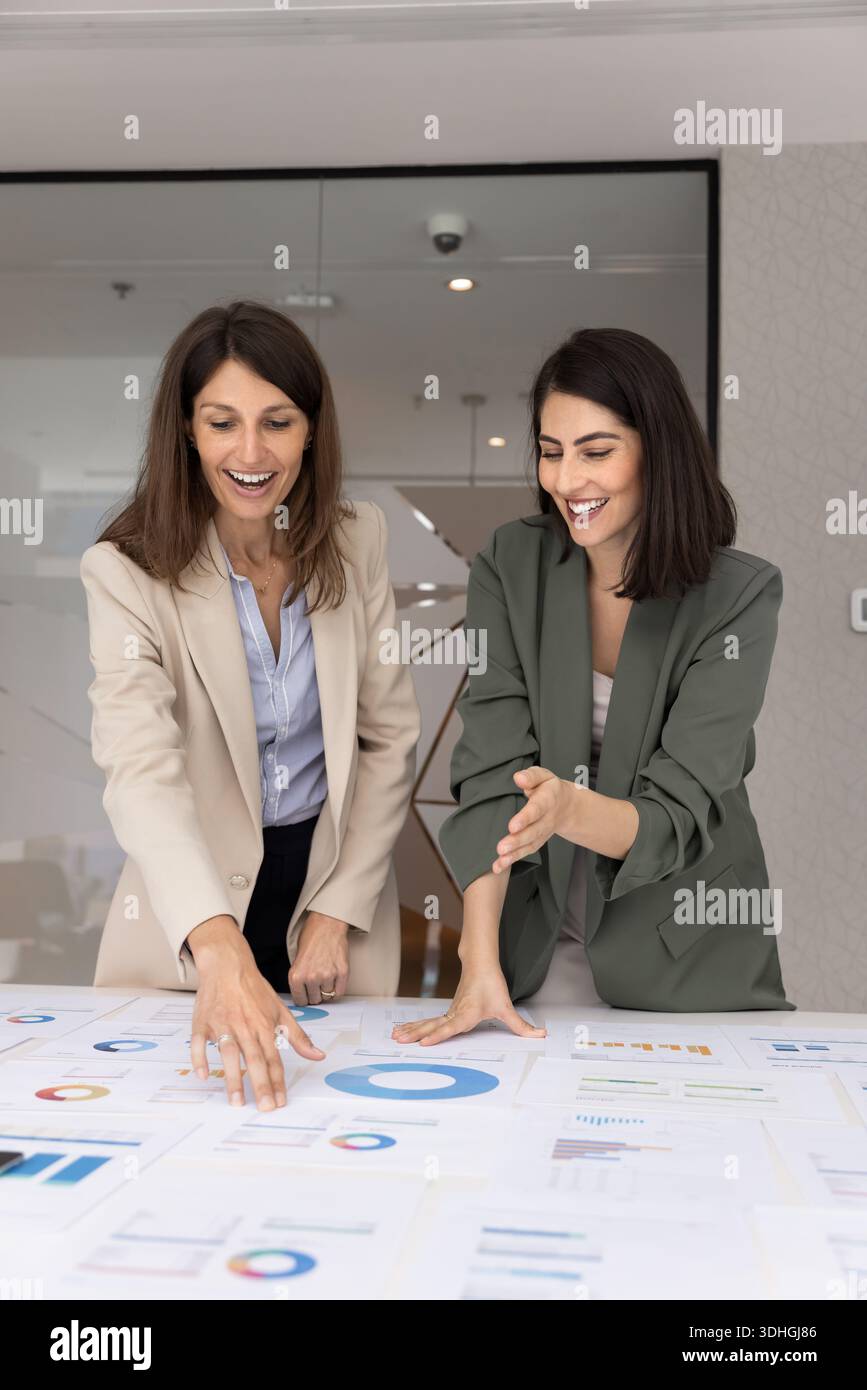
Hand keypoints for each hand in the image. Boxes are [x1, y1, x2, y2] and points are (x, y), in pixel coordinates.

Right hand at [187, 915, 325, 1110]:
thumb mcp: (280, 1010)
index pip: (273, 1058)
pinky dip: (199, 1058)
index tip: (280, 1102)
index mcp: (264, 1025)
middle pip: (253, 1059)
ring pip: (227, 1053)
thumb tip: (318, 1055)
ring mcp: (222, 1024)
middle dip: (260, 1084)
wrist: (228, 964)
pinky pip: (199, 1042)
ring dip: (231, 1077)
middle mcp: (244, 1026)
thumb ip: (298, 1036)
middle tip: (263, 1107)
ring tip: (236, 1101)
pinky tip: (203, 1075)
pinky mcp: (202, 1022)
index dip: (278, 1081)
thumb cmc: (254, 989)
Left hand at [288, 910, 349, 1006]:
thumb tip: (303, 994)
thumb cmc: (311, 937)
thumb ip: (299, 977)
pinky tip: (334, 981)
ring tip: (325, 977)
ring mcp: (328, 975)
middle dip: (315, 994)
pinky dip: (337, 989)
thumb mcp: (296, 959)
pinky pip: (339, 992)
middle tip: (316, 984)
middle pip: (314, 1000)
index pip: (300, 1001)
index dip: (304, 998)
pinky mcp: (342, 972)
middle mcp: (311, 978)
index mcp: (296, 975)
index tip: (306, 995)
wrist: (326, 923)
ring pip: (327, 996)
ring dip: (326, 990)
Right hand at [390, 960, 545, 1047]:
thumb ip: (521, 1026)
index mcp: (467, 1014)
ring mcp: (448, 1012)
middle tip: (399, 1041)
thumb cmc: (491, 984)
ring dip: (410, 1030)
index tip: (424, 1042)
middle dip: (415, 1034)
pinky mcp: (447, 1012)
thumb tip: (539, 1035)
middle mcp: (454, 1014)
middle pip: (432, 1025)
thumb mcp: (506, 1006)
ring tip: (395, 1037)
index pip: (451, 1027)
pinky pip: (428, 1022)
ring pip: (426, 1023)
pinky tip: (403, 1031)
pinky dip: (414, 1027)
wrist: (481, 964)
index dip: (438, 1036)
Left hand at [491, 765, 568, 872]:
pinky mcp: (537, 842)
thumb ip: (531, 776)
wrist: (567, 806)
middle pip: (533, 832)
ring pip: (530, 845)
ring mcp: (543, 833)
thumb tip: (518, 778)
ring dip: (514, 854)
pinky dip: (512, 860)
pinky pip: (526, 852)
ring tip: (499, 860)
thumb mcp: (543, 776)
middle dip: (517, 841)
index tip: (513, 826)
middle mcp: (547, 819)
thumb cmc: (549, 788)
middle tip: (501, 848)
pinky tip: (498, 866)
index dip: (525, 818)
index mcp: (548, 800)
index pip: (536, 809)